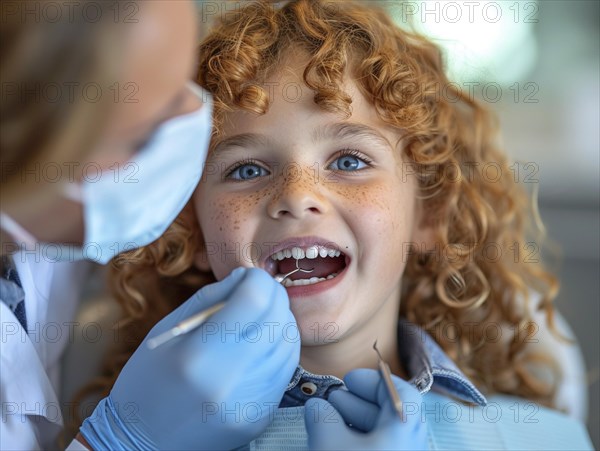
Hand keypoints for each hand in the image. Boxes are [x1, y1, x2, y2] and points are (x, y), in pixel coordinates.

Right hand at [79, 267, 299, 449]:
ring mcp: (249, 403)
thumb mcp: (168, 330)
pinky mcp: (260, 416)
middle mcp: (229, 380)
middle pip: (278, 318)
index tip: (250, 277)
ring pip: (288, 343)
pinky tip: (260, 344)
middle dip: (273, 296)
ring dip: (279, 321)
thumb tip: (245, 276)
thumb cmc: (148, 379)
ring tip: (258, 318)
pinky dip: (278, 348)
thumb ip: (210, 297)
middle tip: (258, 293)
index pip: (254, 299)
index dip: (257, 279)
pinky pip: (285, 370)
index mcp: (199, 354)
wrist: (144, 442)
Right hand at [304, 368, 427, 449]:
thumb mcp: (327, 445)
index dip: (374, 380)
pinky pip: (380, 450)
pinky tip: (336, 443)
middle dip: (357, 401)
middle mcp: (410, 444)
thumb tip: (316, 406)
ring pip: (383, 435)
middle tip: (332, 399)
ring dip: (354, 423)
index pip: (402, 392)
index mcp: (404, 429)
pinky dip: (360, 443)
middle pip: (390, 412)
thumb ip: (321, 419)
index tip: (349, 379)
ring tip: (325, 420)